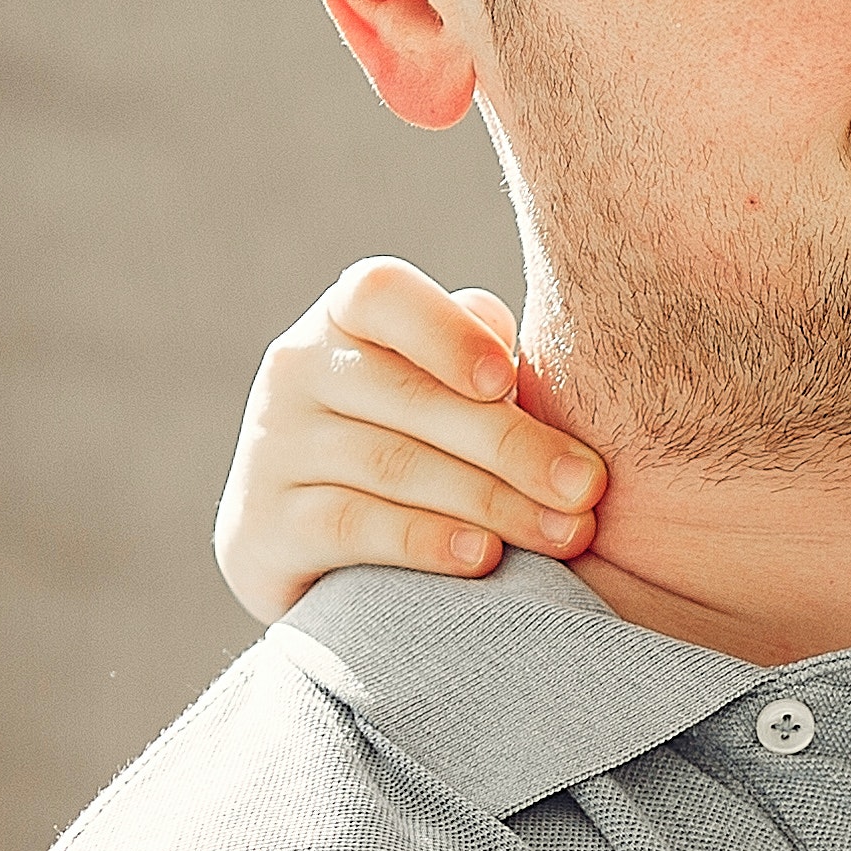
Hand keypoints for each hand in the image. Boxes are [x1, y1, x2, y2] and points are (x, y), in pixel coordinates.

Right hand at [212, 254, 608, 620]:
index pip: (381, 294)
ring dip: (492, 502)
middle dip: (512, 446)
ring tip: (563, 533)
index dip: (445, 331)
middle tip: (587, 489)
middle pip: (408, 396)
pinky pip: (354, 526)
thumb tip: (500, 336)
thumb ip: (477, 349)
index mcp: (344, 319)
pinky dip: (425, 540)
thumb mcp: (444, 386)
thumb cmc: (418, 444)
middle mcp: (296, 370)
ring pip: (392, 465)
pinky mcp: (263, 527)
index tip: (507, 379)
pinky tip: (483, 557)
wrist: (320, 552)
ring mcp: (273, 448)